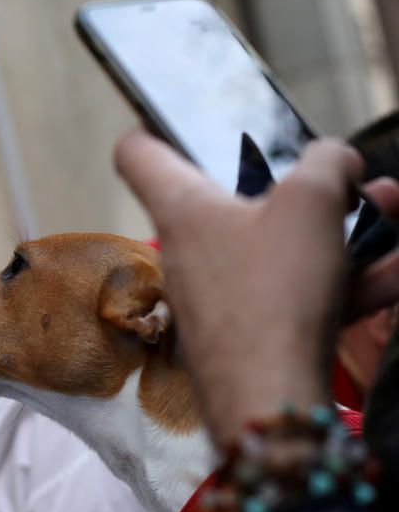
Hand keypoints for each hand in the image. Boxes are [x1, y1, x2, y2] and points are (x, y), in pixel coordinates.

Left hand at [114, 129, 398, 445]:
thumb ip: (327, 165)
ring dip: (338, 228)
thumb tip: (334, 160)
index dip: (155, 125)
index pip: (139, 152)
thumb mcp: (311, 203)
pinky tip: (395, 272)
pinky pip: (297, 292)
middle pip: (234, 199)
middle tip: (349, 176)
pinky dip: (345, 280)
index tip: (182, 114)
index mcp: (182, 207)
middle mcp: (190, 248)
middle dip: (300, 183)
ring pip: (280, 247)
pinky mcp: (250, 330)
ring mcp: (219, 293)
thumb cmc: (273, 289)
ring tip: (390, 208)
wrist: (270, 397)